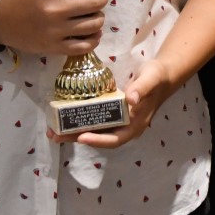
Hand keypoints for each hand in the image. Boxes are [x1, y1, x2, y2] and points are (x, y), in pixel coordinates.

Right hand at [0, 0, 109, 55]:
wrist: (0, 19)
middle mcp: (56, 9)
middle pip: (96, 3)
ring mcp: (56, 31)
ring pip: (95, 24)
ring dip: (98, 18)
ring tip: (91, 16)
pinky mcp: (54, 48)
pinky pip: (85, 46)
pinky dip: (94, 39)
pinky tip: (91, 33)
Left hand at [54, 58, 180, 147]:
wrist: (161, 74)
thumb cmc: (157, 77)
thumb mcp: (151, 79)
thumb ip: (141, 88)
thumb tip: (131, 100)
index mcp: (135, 124)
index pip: (114, 138)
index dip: (98, 140)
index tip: (81, 137)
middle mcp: (125, 127)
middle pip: (99, 138)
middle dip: (77, 138)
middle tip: (56, 136)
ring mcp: (117, 121)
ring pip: (94, 131)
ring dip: (74, 132)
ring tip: (53, 131)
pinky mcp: (111, 113)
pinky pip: (94, 120)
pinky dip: (80, 120)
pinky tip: (65, 117)